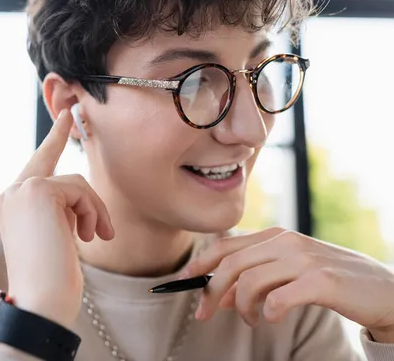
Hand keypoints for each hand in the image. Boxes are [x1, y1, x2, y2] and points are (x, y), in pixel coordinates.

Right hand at [0, 109, 114, 328]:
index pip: (35, 166)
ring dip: (93, 211)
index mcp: (12, 205)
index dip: (52, 140)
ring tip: (94, 239)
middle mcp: (11, 193)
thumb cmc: (51, 279)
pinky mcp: (38, 191)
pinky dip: (92, 212)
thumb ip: (59, 211)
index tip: (65, 117)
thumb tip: (78, 197)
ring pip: (75, 182)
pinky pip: (80, 189)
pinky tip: (88, 238)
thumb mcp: (55, 237)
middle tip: (74, 127)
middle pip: (55, 167)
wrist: (41, 301)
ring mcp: (22, 190)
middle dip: (66, 154)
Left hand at [181, 228, 393, 342]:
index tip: (181, 281)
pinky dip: (267, 312)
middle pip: (230, 264)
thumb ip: (255, 277)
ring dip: (242, 307)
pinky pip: (277, 299)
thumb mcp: (288, 272)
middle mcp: (286, 242)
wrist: (383, 290)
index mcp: (275, 236)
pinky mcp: (320, 281)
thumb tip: (220, 294)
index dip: (198, 263)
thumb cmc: (330, 281)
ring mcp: (303, 259)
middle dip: (210, 292)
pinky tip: (272, 317)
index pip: (224, 245)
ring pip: (249, 282)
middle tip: (205, 314)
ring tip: (252, 319)